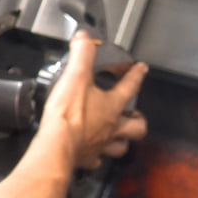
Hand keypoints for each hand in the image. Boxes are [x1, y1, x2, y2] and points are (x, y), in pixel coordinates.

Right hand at [41, 31, 148, 169]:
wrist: (56, 145)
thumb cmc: (68, 114)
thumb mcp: (75, 76)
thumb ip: (82, 55)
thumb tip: (85, 38)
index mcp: (112, 106)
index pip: (130, 87)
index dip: (136, 76)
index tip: (141, 69)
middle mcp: (111, 127)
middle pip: (137, 127)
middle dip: (138, 120)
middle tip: (134, 115)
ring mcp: (101, 145)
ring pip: (121, 146)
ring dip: (122, 141)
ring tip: (118, 135)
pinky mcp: (86, 158)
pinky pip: (96, 160)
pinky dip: (96, 156)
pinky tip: (92, 153)